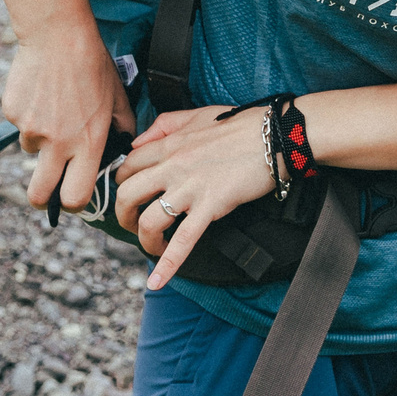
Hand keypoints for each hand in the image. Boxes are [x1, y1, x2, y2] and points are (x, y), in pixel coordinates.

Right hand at [0, 26, 132, 215]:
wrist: (58, 34)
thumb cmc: (93, 65)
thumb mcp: (117, 98)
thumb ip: (122, 128)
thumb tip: (123, 148)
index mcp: (88, 143)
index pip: (76, 196)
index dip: (73, 203)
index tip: (72, 198)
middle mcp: (58, 142)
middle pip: (39, 194)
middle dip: (40, 199)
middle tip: (44, 192)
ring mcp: (32, 129)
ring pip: (32, 150)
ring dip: (41, 139)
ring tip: (55, 107)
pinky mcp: (13, 113)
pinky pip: (21, 124)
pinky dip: (30, 115)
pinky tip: (41, 91)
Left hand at [115, 106, 276, 289]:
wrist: (275, 136)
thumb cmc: (240, 124)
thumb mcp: (196, 114)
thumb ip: (164, 124)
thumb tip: (138, 143)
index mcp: (169, 144)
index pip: (127, 166)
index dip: (121, 184)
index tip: (129, 195)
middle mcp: (172, 166)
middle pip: (127, 195)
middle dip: (123, 215)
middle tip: (133, 224)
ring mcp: (190, 188)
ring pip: (149, 220)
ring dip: (143, 240)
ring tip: (152, 247)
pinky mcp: (210, 206)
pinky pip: (183, 240)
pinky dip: (167, 265)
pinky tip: (157, 281)